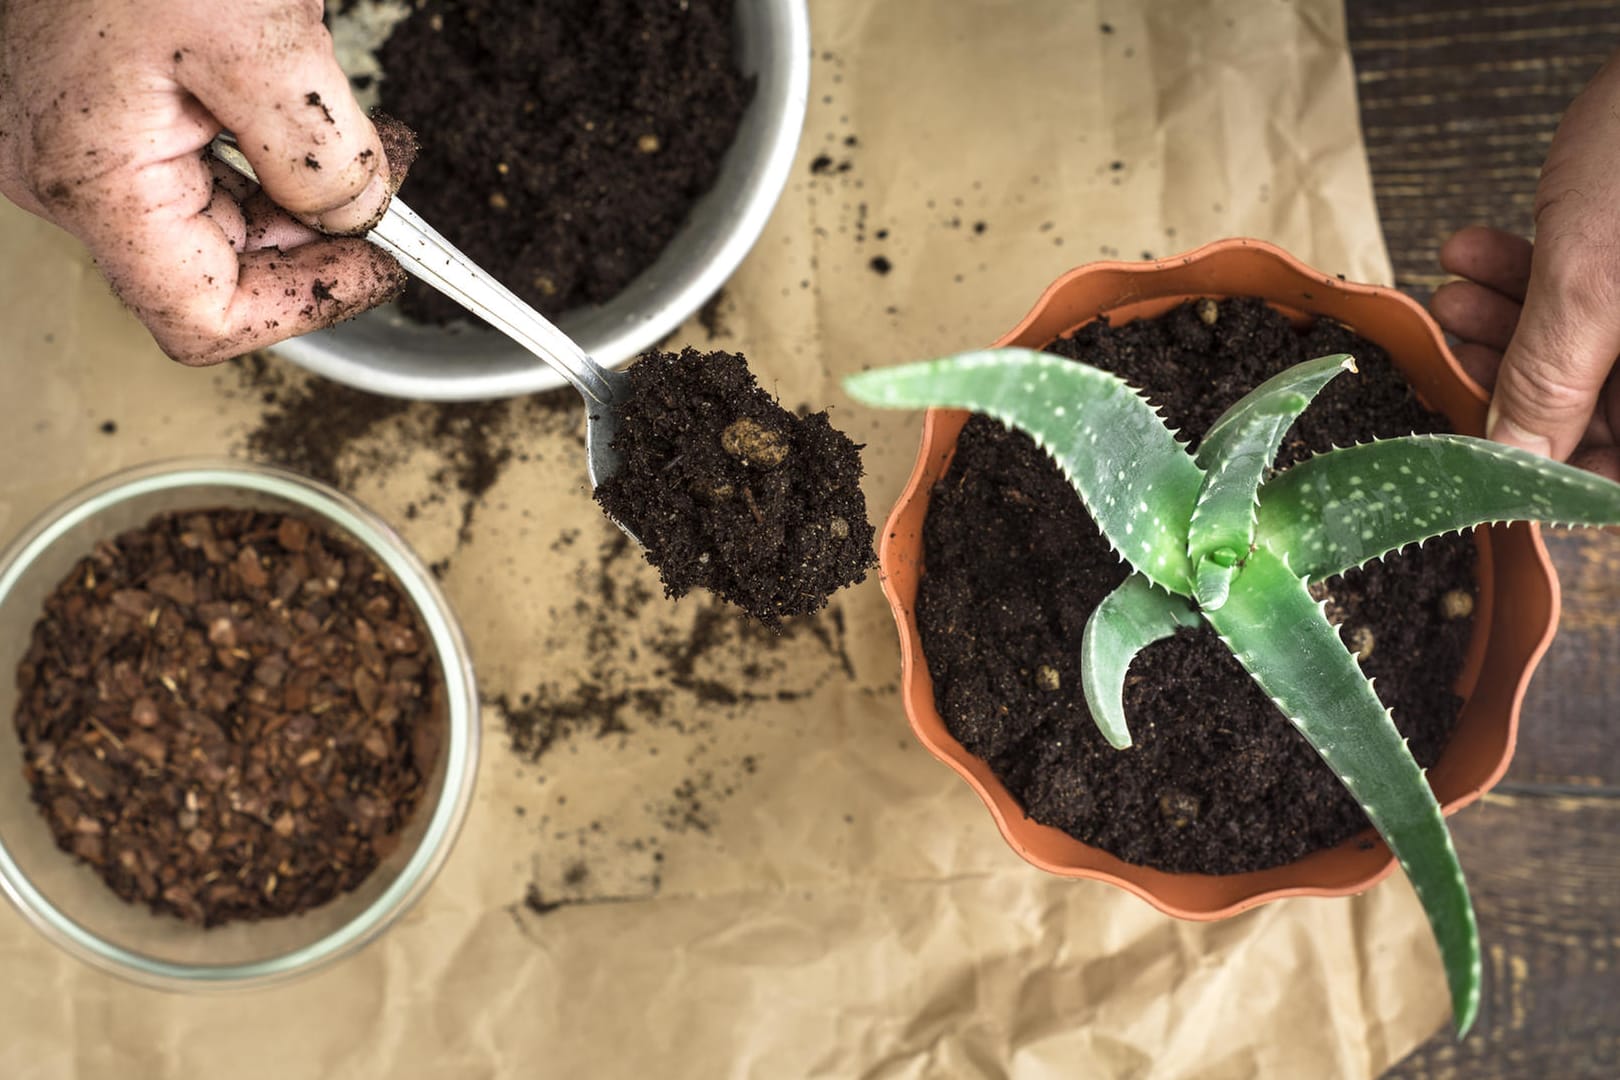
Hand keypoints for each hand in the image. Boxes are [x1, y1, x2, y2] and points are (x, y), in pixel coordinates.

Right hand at [0, 0, 407, 364]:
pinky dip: (270, 153)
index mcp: (94, 179)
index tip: (383, 261)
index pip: (205, 319)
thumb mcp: (254, 32)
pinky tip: (303, 105)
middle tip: (392, 188)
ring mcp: (83, 143)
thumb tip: (361, 216)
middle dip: (318, 241)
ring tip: (360, 138)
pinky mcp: (105, 109)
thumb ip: (319, 150)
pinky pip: (201, 166)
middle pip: (218, 272)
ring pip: (219, 221)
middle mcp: (72, 176)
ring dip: (301, 196)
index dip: (309, 303)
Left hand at [1430, 53, 1619, 480]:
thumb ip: (1550, 384)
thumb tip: (1509, 466)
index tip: (1481, 460)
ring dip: (1505, 325)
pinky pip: (1588, 294)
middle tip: (1451, 358)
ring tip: (1454, 295)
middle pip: (1600, 416)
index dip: (1557, 476)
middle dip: (1513, 383)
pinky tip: (1472, 252)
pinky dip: (1528, 277)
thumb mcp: (1595, 288)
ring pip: (1584, 351)